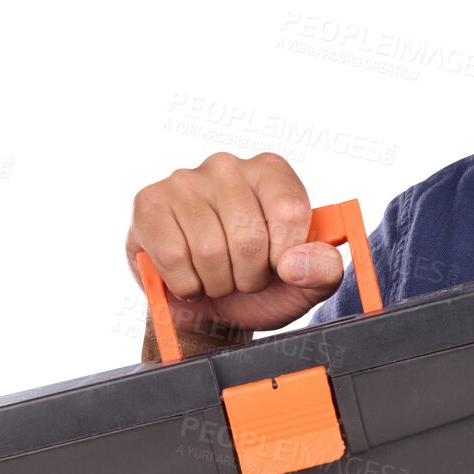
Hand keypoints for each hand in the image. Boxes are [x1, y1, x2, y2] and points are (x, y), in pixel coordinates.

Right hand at [126, 151, 344, 340]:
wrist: (212, 308)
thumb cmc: (264, 285)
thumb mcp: (308, 282)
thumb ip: (324, 269)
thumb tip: (295, 263)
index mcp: (272, 172)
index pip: (289, 211)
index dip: (285, 255)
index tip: (279, 267)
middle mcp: (228, 166)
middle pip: (248, 236)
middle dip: (250, 276)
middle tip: (243, 277)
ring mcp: (185, 180)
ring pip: (209, 250)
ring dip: (217, 283)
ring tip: (217, 277)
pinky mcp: (149, 202)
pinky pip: (173, 256)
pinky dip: (185, 283)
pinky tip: (188, 275)